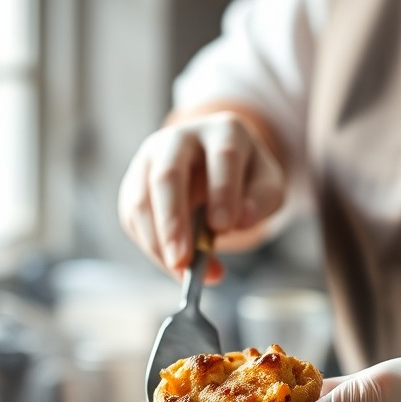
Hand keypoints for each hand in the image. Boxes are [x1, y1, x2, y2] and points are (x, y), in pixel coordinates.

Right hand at [117, 109, 284, 278]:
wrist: (218, 171)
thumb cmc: (245, 179)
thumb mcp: (267, 186)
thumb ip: (261, 201)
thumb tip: (241, 220)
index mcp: (224, 132)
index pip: (223, 156)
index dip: (223, 191)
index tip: (224, 227)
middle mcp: (181, 138)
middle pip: (167, 174)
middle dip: (173, 221)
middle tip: (184, 260)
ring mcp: (151, 159)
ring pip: (140, 198)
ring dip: (156, 240)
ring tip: (180, 269)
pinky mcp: (135, 183)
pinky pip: (132, 217)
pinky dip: (149, 246)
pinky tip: (171, 263)